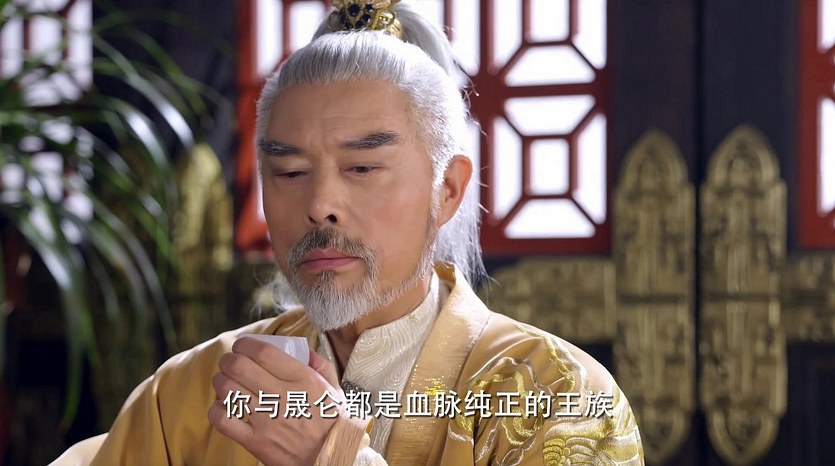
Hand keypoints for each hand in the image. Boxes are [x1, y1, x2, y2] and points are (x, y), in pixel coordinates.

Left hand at [208, 337, 343, 465]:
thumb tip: (303, 350)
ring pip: (228, 390)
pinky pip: (223, 421)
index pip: (263, 352)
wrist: (333, 457)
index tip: (243, 345)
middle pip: (239, 367)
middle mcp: (282, 395)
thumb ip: (320, 365)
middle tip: (230, 362)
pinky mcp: (256, 442)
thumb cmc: (334, 422)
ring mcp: (267, 420)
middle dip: (228, 360)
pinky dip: (217, 410)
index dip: (246, 344)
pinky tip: (224, 407)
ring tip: (225, 381)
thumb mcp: (335, 388)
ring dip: (221, 381)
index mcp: (303, 379)